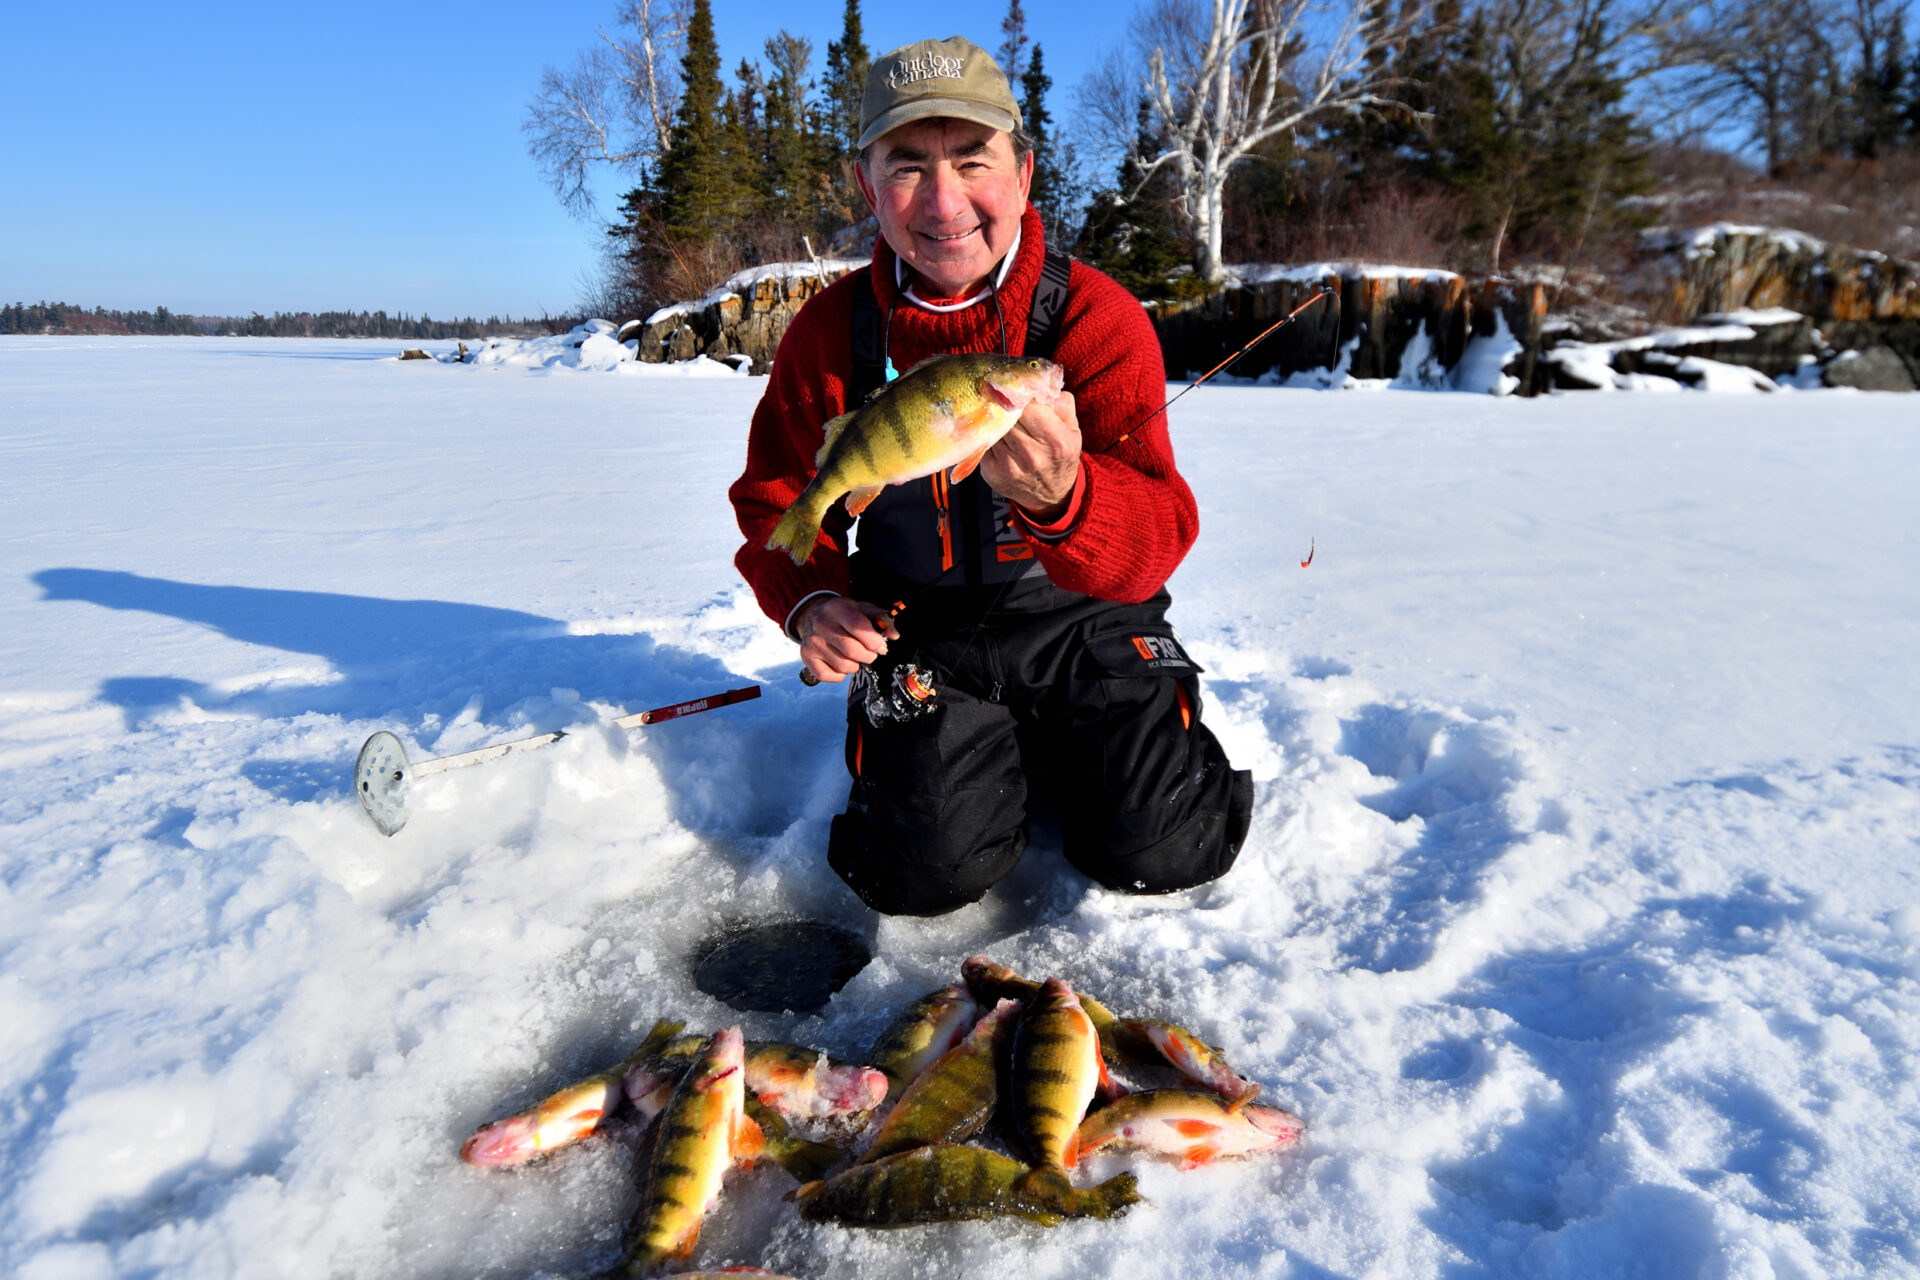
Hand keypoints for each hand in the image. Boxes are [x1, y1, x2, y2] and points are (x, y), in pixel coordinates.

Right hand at [795, 596, 899, 684]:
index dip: (875, 641)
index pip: (859, 627)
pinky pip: (829, 676)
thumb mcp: (861, 608)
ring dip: (855, 665)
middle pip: (852, 651)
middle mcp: (822, 625)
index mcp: (838, 608)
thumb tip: (894, 634)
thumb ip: (880, 619)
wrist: (812, 614)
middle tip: (870, 653)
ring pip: (844, 666)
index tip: (881, 645)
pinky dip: (840, 675)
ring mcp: (813, 642)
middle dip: (869, 656)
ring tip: (854, 656)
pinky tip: (841, 663)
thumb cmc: (841, 613)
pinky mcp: (806, 657)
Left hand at [982, 390, 1080, 521]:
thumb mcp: (1072, 428)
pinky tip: (996, 434)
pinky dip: (988, 435)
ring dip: (993, 418)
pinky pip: (983, 442)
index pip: (1028, 406)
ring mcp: (1010, 466)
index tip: (1015, 388)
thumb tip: (1040, 381)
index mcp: (1056, 440)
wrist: (1052, 495)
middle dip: (1003, 403)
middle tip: (1002, 395)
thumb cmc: (1061, 454)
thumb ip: (1061, 402)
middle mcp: (1032, 455)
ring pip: (992, 427)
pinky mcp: (992, 473)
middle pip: (1006, 415)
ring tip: (999, 414)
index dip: (1019, 393)